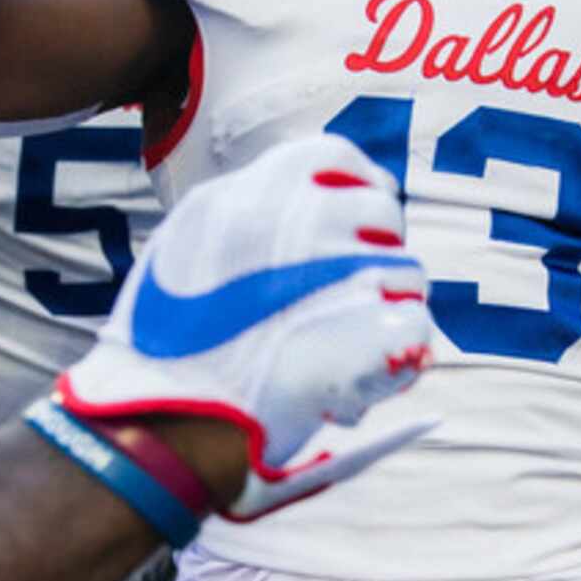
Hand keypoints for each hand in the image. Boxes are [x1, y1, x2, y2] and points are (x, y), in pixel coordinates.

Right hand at [58, 135, 432, 517]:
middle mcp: (306, 221)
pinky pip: (414, 326)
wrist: (169, 421)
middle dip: (376, 249)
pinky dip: (394, 356)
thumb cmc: (166, 348)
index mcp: (257, 193)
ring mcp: (347, 272)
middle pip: (382, 211)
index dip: (358, 187)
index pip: (338, 159)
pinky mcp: (378, 330)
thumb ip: (248, 222)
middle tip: (352, 296)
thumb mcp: (189, 249)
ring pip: (405, 272)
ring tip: (344, 350)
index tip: (356, 221)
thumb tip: (300, 217)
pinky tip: (359, 380)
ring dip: (385, 309)